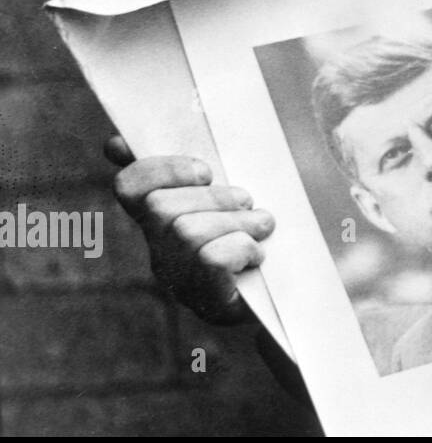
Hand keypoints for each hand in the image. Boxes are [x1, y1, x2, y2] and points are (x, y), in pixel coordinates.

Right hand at [106, 134, 274, 324]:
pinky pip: (211, 258)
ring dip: (236, 221)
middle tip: (247, 201)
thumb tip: (125, 142)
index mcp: (162, 219)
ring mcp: (179, 278)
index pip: (129, 186)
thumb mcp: (234, 194)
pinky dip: (241, 249)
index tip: (204, 171)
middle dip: (213, 197)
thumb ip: (199, 170)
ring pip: (187, 231)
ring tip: (263, 225)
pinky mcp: (205, 300)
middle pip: (161, 207)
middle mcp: (160, 249)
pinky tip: (257, 256)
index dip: (157, 169)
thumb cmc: (262, 232)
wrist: (294, 290)